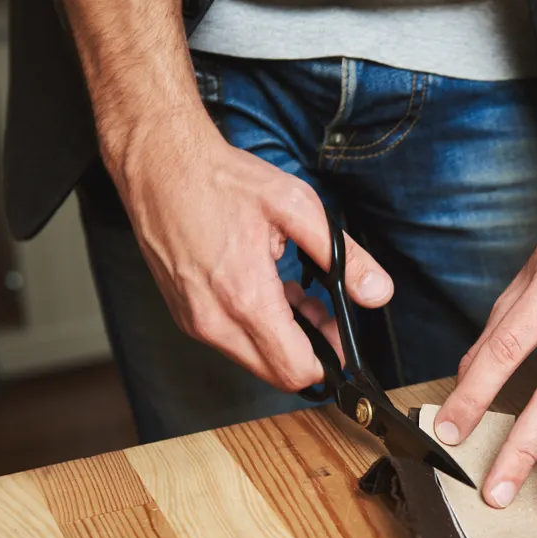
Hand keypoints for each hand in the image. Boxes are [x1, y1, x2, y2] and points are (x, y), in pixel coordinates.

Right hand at [104, 108, 392, 389]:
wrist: (158, 164)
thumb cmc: (221, 179)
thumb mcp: (296, 207)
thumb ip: (342, 257)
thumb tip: (377, 293)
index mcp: (245, 296)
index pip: (296, 369)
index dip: (331, 360)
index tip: (343, 335)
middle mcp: (213, 319)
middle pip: (276, 373)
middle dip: (310, 351)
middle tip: (324, 311)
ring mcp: (193, 320)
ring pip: (253, 360)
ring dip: (283, 339)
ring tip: (297, 293)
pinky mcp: (183, 313)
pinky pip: (230, 341)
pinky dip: (256, 328)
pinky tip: (267, 290)